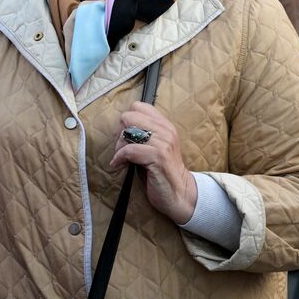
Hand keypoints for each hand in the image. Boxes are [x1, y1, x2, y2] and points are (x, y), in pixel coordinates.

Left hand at [110, 102, 197, 224]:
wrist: (179, 192)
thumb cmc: (162, 171)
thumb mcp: (156, 147)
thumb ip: (144, 134)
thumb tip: (120, 128)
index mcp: (165, 125)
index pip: (138, 106)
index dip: (126, 121)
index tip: (126, 137)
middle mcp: (165, 131)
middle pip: (129, 116)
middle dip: (120, 133)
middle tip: (122, 149)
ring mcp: (163, 143)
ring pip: (128, 132)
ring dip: (119, 147)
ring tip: (122, 159)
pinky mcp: (158, 157)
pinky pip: (129, 150)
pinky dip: (119, 158)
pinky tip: (119, 165)